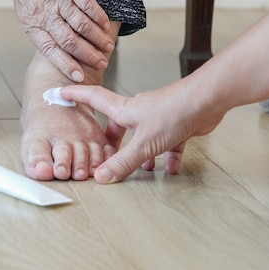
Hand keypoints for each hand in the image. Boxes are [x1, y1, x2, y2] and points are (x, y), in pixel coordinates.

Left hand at [5, 0, 114, 81]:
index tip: (78, 76)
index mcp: (31, 23)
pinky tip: (106, 25)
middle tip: (101, 64)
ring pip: (80, 24)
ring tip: (107, 47)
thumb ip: (41, 29)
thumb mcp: (26, 11)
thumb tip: (57, 50)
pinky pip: (86, 4)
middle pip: (69, 40)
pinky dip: (98, 16)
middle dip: (87, 55)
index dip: (65, 64)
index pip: (49, 49)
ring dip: (96, 38)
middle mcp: (45, 13)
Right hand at [60, 83, 225, 182]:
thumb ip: (123, 163)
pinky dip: (167, 156)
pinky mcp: (177, 125)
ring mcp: (158, 118)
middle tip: (107, 153)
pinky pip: (168, 144)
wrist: (207, 101)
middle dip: (113, 141)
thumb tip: (102, 177)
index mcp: (125, 110)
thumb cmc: (175, 111)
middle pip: (119, 125)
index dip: (76, 96)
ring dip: (142, 153)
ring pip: (144, 137)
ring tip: (143, 169)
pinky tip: (170, 168)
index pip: (94, 99)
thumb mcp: (144, 143)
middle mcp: (140, 112)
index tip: (61, 92)